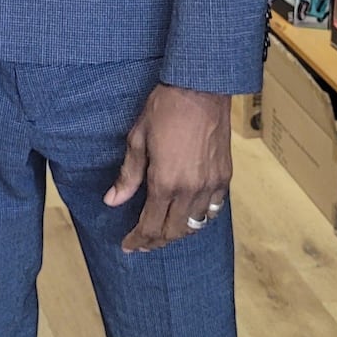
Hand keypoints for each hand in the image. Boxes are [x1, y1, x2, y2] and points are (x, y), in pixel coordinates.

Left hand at [104, 84, 230, 252]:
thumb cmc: (164, 110)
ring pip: (195, 224)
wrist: (200, 89)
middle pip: (173, 231)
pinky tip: (189, 215)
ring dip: (178, 233)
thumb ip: (128, 175)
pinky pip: (214, 209)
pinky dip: (200, 218)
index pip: (150, 225)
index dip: (138, 240)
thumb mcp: (137, 140)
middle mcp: (190, 190)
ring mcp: (211, 185)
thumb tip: (112, 200)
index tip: (129, 246)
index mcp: (165, 182)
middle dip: (156, 242)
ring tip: (163, 233)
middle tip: (143, 244)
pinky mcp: (224, 177)